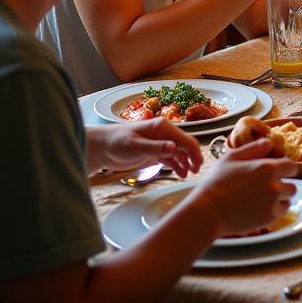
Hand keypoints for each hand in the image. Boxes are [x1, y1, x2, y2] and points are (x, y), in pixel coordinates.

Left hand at [87, 118, 202, 177]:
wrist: (102, 147)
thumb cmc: (116, 142)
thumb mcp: (135, 146)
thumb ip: (155, 147)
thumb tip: (174, 147)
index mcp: (163, 128)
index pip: (185, 139)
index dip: (194, 152)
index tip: (198, 165)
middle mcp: (164, 134)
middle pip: (185, 145)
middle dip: (193, 157)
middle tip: (196, 171)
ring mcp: (160, 143)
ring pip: (180, 153)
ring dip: (186, 162)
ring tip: (189, 174)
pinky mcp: (155, 152)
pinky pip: (171, 158)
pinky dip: (177, 165)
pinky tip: (180, 173)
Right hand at [190, 138, 297, 237]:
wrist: (207, 212)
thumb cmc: (216, 183)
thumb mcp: (231, 157)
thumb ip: (253, 148)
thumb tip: (268, 143)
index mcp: (268, 168)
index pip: (291, 166)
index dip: (284, 169)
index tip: (276, 172)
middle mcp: (275, 185)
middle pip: (292, 184)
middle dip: (282, 185)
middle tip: (266, 187)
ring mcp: (273, 203)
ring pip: (288, 199)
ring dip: (280, 198)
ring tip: (263, 198)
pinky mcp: (269, 218)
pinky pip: (281, 212)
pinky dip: (275, 210)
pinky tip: (261, 208)